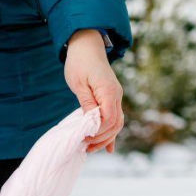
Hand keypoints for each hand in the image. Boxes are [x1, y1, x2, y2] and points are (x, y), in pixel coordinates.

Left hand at [63, 29, 124, 153]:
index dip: (98, 131)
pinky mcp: (111, 99)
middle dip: (101, 138)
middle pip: (115, 124)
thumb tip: (90, 122)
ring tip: (90, 148)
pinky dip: (111, 134)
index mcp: (109, 91)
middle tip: (84, 146)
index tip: (83, 137)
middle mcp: (116, 95)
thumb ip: (87, 103)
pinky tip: (108, 148)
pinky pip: (115, 119)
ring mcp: (116, 97)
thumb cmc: (80, 62)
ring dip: (105, 138)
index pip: (109, 118)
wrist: (87, 47)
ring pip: (117, 124)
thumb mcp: (79, 84)